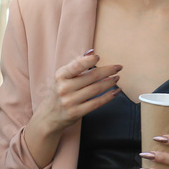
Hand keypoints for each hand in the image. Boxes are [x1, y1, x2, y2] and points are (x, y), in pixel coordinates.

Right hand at [24, 51, 120, 166]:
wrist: (49, 116)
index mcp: (60, 76)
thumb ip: (76, 64)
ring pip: (96, 89)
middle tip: (118, 67)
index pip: (76, 66)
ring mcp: (70, 101)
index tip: (99, 57)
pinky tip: (115, 91)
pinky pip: (97, 103)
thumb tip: (92, 52)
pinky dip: (108, 96)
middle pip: (91, 77)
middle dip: (108, 70)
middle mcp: (64, 88)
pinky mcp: (77, 113)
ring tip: (117, 78)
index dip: (88, 61)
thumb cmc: (60, 91)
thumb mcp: (63, 77)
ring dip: (110, 83)